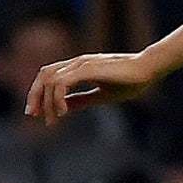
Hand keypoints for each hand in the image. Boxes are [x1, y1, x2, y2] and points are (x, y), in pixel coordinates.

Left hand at [27, 52, 157, 122]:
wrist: (148, 69)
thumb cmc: (131, 81)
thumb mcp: (102, 95)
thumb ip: (82, 100)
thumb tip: (64, 108)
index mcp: (79, 67)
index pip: (50, 76)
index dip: (40, 93)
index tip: (40, 113)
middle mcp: (76, 63)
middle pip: (44, 75)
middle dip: (35, 96)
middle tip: (34, 116)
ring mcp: (80, 64)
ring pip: (50, 80)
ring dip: (46, 101)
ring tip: (53, 119)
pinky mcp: (86, 69)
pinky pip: (62, 83)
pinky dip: (58, 98)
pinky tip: (64, 113)